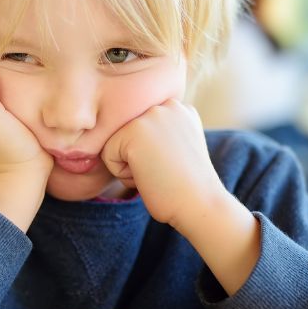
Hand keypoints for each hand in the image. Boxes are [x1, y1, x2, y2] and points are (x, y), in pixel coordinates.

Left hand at [101, 99, 226, 227]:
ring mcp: (151, 114)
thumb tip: (131, 135)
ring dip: (130, 165)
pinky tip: (149, 175)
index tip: (174, 164)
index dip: (150, 153)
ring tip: (158, 172)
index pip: (140, 129)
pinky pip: (107, 155)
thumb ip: (159, 132)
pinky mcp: (134, 130)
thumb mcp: (178, 147)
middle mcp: (166, 104)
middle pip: (126, 133)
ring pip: (115, 142)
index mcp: (179, 107)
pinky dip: (123, 174)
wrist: (200, 204)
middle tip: (166, 169)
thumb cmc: (186, 186)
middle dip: (139, 157)